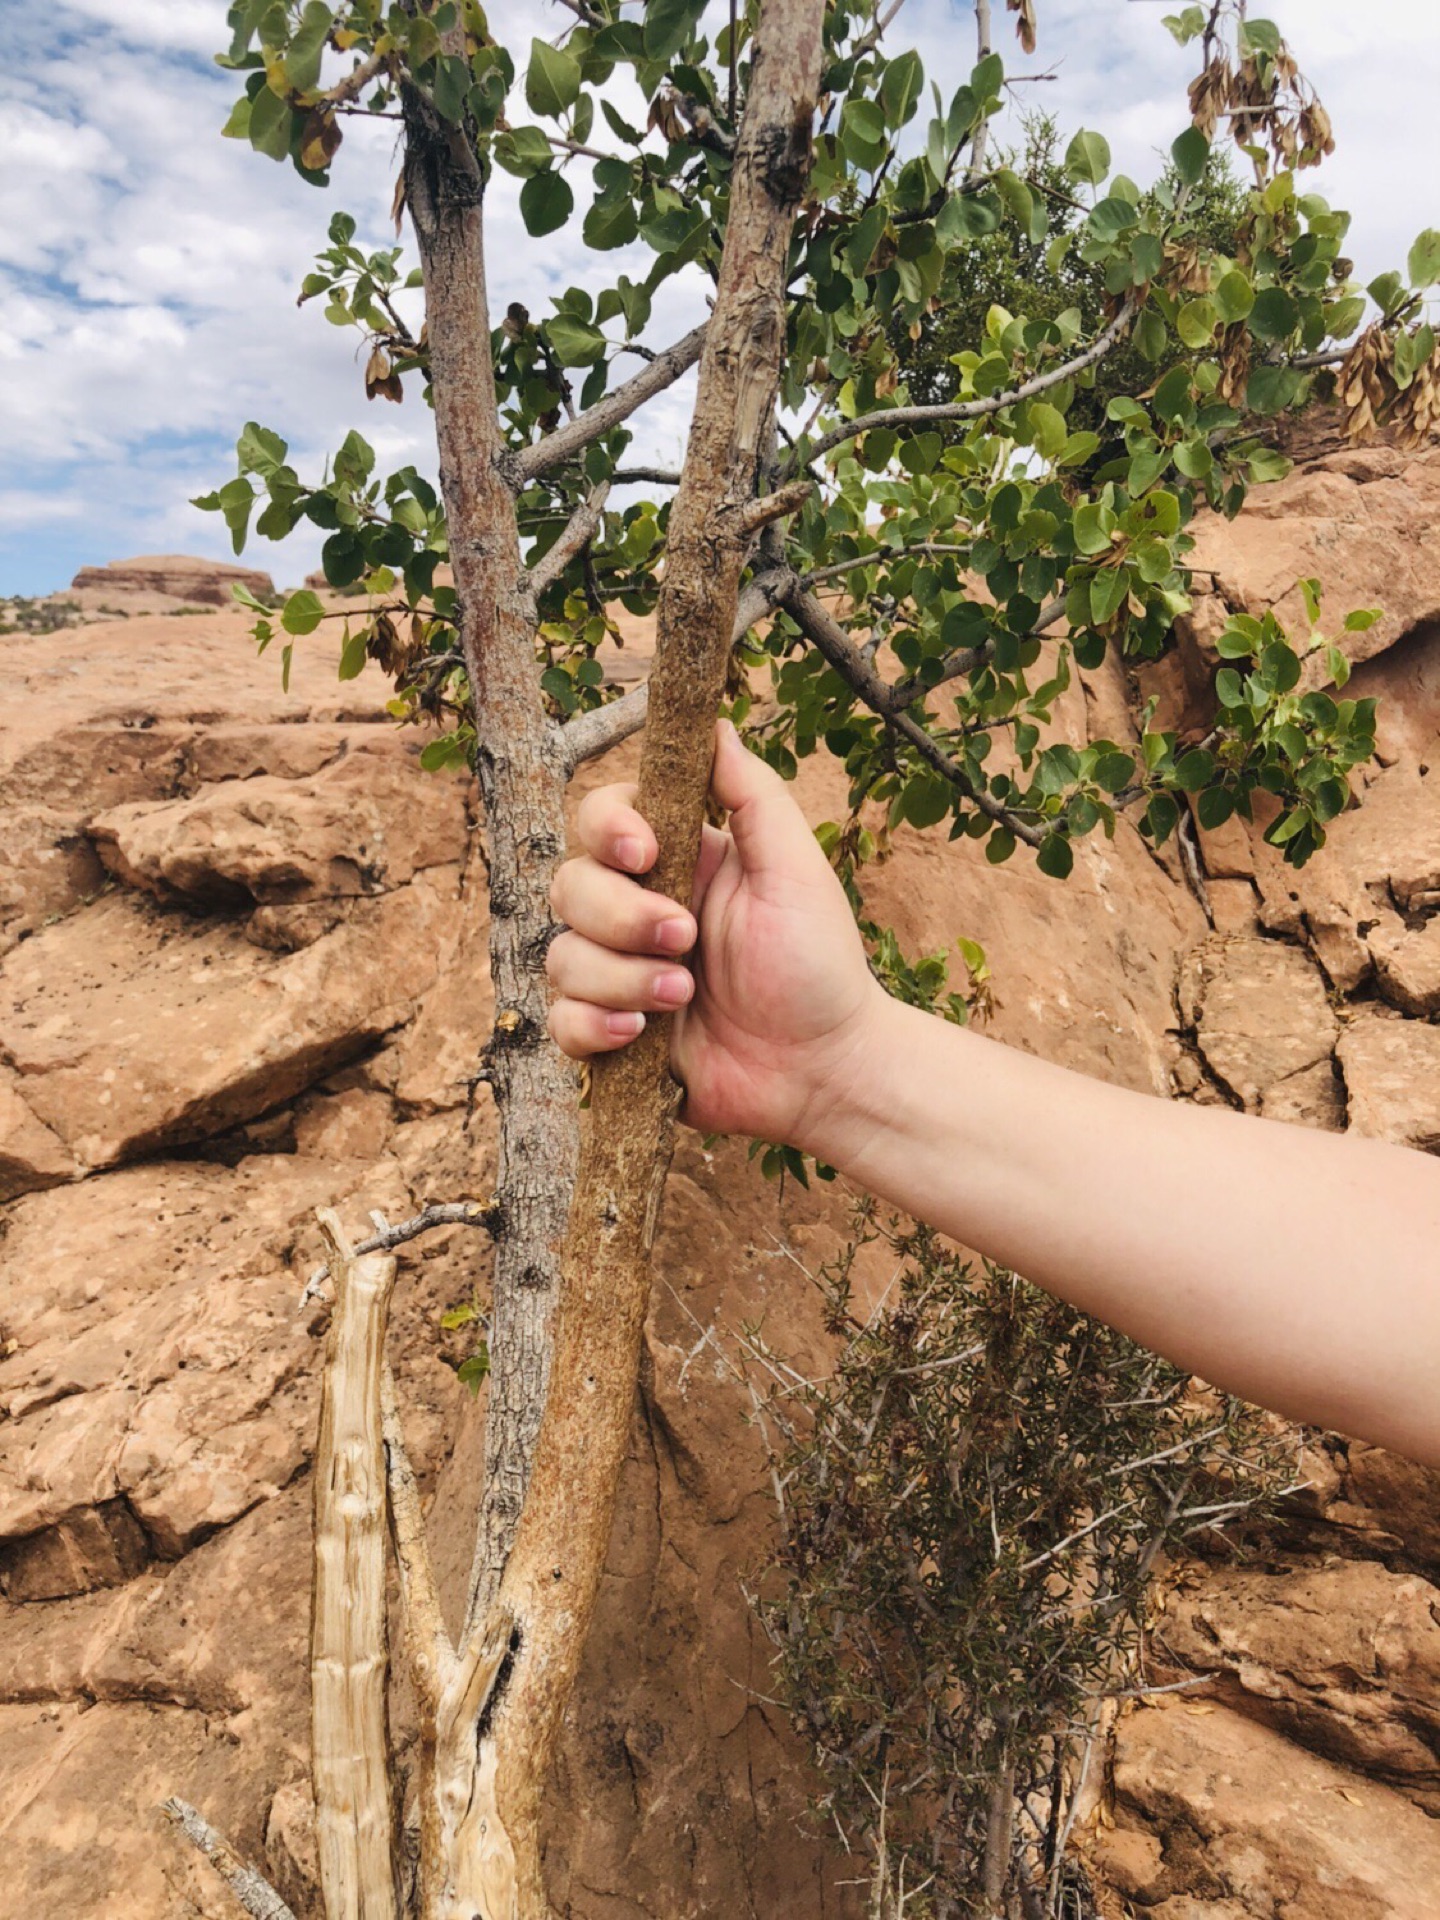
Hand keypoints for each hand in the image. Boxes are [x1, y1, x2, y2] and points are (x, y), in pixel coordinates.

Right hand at [547, 719, 885, 1147]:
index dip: (607, 831)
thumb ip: (752, 795)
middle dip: (622, 918)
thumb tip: (714, 723)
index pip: (600, 819)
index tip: (645, 855)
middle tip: (686, 942)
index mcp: (677, 862)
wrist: (822, 1069)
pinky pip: (559, 1019)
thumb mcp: (794, 869)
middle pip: (568, 886)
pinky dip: (594, 1025)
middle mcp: (636, 911)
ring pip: (561, 956)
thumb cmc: (818, 966)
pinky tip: (640, 1037)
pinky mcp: (610, 1034)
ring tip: (684, 998)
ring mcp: (619, 973)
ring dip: (621, 978)